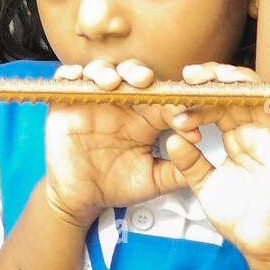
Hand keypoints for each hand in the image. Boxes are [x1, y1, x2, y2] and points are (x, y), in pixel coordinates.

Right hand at [44, 60, 184, 228]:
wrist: (80, 199)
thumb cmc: (115, 186)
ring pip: (101, 72)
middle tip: (144, 80)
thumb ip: (177, 172)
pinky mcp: (68, 104)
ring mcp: (94, 101)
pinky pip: (68, 80)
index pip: (161, 99)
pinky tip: (79, 77)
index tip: (180, 118)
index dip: (172, 103)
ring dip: (106, 71)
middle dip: (138, 72)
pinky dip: (72, 74)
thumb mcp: (151, 181)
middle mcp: (121, 104)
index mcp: (144, 117)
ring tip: (110, 81)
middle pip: (131, 75)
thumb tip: (202, 161)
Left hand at [164, 64, 269, 269]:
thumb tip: (170, 139)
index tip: (173, 99)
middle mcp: (256, 132)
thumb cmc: (239, 217)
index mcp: (237, 136)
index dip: (197, 98)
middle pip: (239, 91)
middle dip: (215, 79)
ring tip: (215, 78)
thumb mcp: (204, 185)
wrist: (262, 247)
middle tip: (189, 77)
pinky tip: (257, 93)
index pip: (218, 104)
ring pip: (263, 96)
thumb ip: (189, 162)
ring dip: (241, 82)